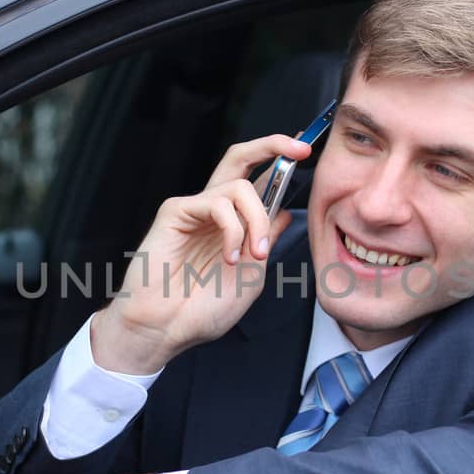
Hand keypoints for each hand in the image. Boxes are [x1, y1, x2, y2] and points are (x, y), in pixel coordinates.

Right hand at [93, 134, 312, 373]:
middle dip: (273, 145)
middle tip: (299, 149)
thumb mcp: (252, 276)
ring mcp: (195, 209)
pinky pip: (217, 203)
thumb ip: (267, 241)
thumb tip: (285, 212)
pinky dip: (233, 230)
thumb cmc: (202, 311)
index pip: (258, 182)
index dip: (281, 163)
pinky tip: (229, 256)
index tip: (306, 152)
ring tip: (255, 254)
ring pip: (240, 186)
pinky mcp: (176, 211)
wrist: (167, 328)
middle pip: (241, 158)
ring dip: (257, 220)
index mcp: (234, 225)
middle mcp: (214, 211)